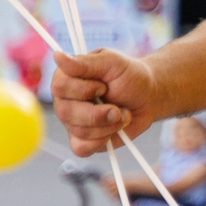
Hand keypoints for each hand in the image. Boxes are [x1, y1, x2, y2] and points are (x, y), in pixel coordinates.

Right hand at [51, 48, 166, 155]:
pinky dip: (103, 140)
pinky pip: (82, 148)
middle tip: (117, 107)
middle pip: (67, 113)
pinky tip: (114, 129)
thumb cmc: (130, 76)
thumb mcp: (112, 63)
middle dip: (99, 113)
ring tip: (120, 113)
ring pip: (79, 131)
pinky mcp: (84, 140)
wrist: (148, 97)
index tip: (103, 86)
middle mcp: (65, 101)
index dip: (84, 89)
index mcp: (67, 78)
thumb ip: (85, 63)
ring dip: (108, 124)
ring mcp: (72, 122)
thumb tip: (57, 56)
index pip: (60, 87)